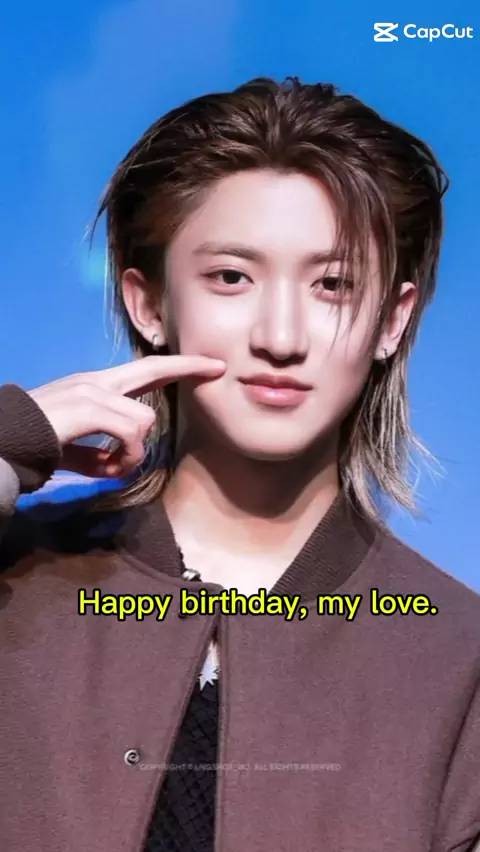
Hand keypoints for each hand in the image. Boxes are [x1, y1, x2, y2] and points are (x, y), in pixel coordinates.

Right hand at [28, 355, 225, 477]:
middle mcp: (96, 382)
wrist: (2, 442)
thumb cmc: (35, 444)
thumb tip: (117, 466)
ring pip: (145, 419)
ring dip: (134, 453)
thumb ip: (98, 453)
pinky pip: (132, 434)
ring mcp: (91, 391)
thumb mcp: (73, 449)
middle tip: (218, 369)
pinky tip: (106, 469)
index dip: (175, 367)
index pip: (143, 370)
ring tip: (111, 469)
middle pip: (153, 367)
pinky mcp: (88, 408)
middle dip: (188, 367)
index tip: (206, 366)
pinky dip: (125, 458)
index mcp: (94, 387)